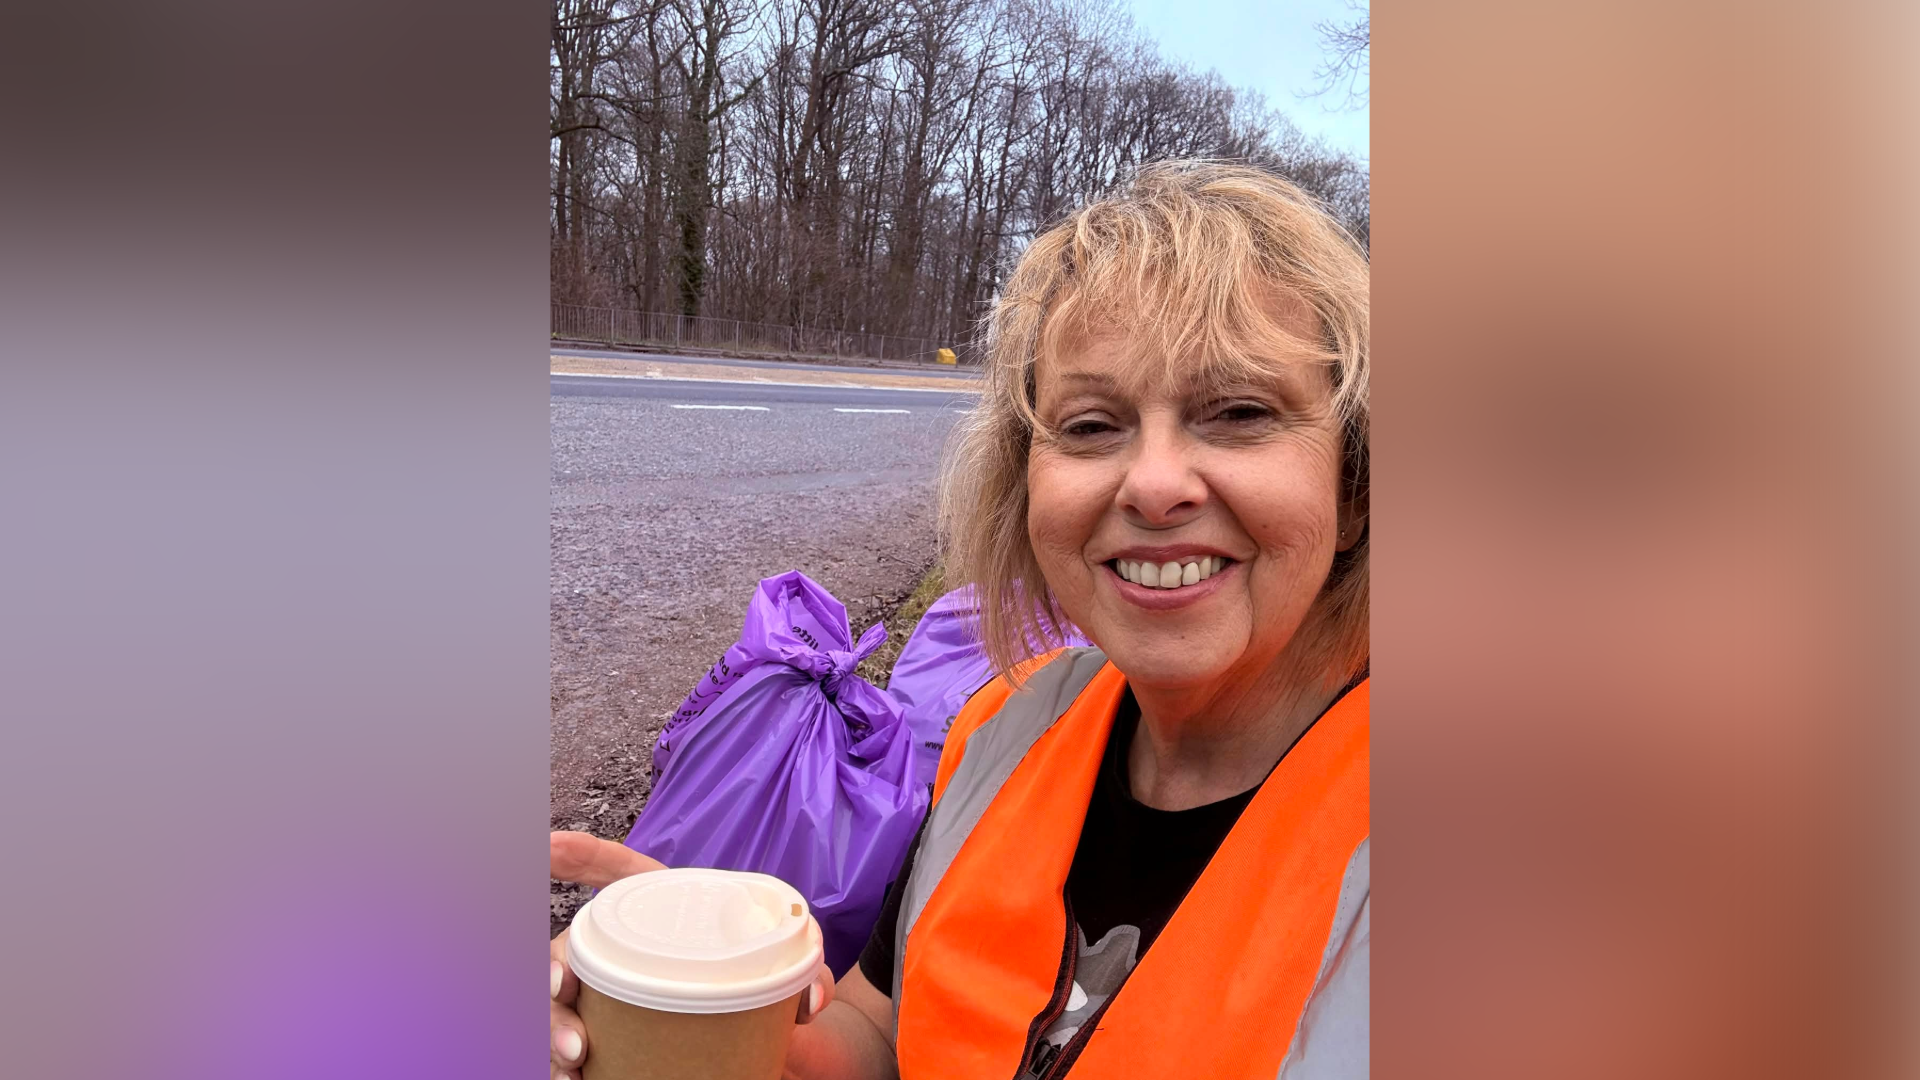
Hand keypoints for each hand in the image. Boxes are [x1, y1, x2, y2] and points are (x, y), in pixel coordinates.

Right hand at [548, 831, 834, 1079]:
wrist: (768, 1043)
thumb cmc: (762, 986)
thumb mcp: (786, 969)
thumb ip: (803, 971)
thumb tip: (810, 998)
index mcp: (660, 912)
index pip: (612, 870)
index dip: (576, 855)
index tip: (546, 845)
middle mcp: (621, 951)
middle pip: (567, 946)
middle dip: (551, 963)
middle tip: (561, 989)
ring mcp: (607, 998)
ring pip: (556, 1006)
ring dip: (551, 1024)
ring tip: (574, 1056)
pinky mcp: (607, 1043)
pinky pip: (567, 1052)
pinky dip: (559, 1064)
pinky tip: (572, 1078)